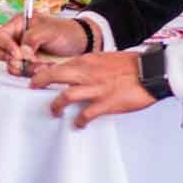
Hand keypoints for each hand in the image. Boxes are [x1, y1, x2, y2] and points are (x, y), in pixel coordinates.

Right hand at [0, 14, 96, 75]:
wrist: (81, 44)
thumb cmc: (67, 31)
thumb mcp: (50, 30)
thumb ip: (33, 38)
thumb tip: (22, 51)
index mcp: (19, 24)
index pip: (0, 36)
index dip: (6, 46)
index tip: (18, 53)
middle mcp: (16, 39)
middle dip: (10, 59)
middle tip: (24, 61)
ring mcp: (22, 53)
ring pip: (10, 65)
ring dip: (24, 68)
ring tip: (41, 65)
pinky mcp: (28, 66)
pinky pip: (22, 73)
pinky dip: (32, 73)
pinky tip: (44, 68)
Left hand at [32, 52, 156, 128]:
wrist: (149, 71)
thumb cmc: (130, 65)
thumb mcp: (105, 58)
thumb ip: (91, 65)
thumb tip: (80, 72)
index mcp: (88, 61)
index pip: (60, 64)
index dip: (47, 70)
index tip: (39, 76)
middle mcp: (87, 73)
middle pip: (54, 75)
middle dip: (40, 81)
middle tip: (33, 87)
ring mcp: (95, 89)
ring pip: (65, 97)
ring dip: (56, 106)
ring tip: (54, 112)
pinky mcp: (105, 103)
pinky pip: (85, 115)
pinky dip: (78, 121)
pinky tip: (78, 124)